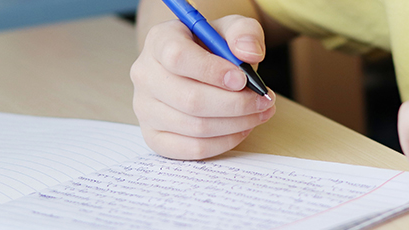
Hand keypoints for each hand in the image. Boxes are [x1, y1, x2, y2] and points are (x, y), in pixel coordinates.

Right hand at [131, 15, 275, 159]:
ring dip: (236, 124)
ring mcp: (145, 109)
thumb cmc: (212, 48)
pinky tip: (241, 129)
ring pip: (194, 127)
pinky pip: (192, 149)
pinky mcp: (154, 136)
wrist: (196, 67)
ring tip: (259, 113)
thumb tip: (249, 53)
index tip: (243, 79)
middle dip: (235, 104)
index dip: (213, 71)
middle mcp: (145, 75)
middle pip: (189, 99)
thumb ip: (244, 32)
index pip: (178, 57)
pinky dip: (224, 143)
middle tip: (263, 100)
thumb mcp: (230, 29)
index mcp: (159, 41)